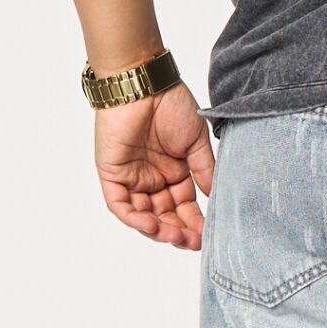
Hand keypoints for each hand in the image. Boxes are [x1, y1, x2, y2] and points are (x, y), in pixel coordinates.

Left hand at [94, 83, 214, 250]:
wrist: (145, 84)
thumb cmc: (171, 104)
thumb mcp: (196, 142)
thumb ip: (204, 170)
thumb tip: (215, 198)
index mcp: (173, 172)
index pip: (183, 207)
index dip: (195, 224)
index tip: (208, 236)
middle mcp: (152, 179)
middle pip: (164, 215)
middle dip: (178, 232)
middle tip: (193, 243)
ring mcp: (131, 178)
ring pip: (142, 215)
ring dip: (157, 230)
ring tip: (174, 237)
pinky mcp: (111, 174)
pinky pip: (120, 205)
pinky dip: (134, 218)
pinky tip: (151, 225)